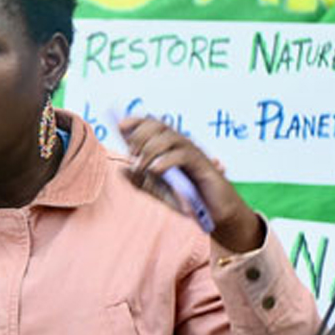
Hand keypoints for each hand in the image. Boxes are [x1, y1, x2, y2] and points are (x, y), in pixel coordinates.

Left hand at [119, 117, 261, 251]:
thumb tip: (121, 170)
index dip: (136, 121)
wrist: (214, 213)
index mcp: (168, 146)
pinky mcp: (202, 164)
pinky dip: (165, 161)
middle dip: (140, 135)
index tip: (120, 125)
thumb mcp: (157, 191)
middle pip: (158, 126)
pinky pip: (183, 155)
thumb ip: (140, 181)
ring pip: (169, 138)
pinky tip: (155, 171)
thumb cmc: (187, 200)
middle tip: (131, 154)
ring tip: (141, 167)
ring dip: (150, 150)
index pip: (152, 124)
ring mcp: (192, 152)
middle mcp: (180, 144)